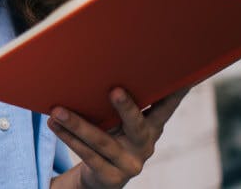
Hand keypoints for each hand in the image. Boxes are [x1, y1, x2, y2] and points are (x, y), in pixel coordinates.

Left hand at [49, 87, 189, 188]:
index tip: (186, 75)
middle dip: (126, 108)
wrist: (100, 176)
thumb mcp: (119, 121)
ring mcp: (129, 163)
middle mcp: (145, 145)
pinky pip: (87, 156)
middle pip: (137, 125)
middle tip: (114, 90)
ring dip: (78, 125)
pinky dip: (69, 138)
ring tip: (58, 111)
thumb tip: (103, 64)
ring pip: (102, 142)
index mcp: (151, 127)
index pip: (166, 108)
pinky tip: (54, 124)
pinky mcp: (111, 176)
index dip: (176, 93)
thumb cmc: (110, 136)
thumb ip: (121, 102)